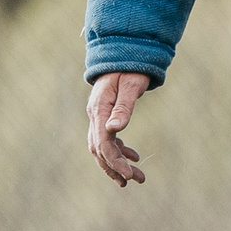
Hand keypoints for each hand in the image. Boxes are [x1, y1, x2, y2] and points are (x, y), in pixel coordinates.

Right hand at [86, 71, 150, 185]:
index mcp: (99, 108)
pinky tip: (134, 156)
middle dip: (116, 167)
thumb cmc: (131, 67)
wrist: (124, 50)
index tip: (130, 175)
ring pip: (102, 147)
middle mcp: (95, 114)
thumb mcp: (131, 85)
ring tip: (135, 177)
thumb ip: (123, 107)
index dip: (115, 161)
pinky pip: (108, 138)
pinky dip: (119, 150)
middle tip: (136, 180)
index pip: (103, 143)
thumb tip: (115, 130)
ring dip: (116, 162)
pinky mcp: (105, 115)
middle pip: (99, 149)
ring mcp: (98, 115)